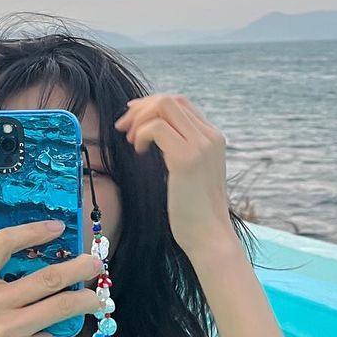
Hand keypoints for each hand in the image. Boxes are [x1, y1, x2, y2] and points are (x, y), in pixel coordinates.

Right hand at [0, 215, 102, 336]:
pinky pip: (50, 336)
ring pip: (61, 305)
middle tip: (97, 261)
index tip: (58, 227)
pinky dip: (54, 334)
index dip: (33, 231)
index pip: (2, 242)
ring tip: (98, 296)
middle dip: (79, 266)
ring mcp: (6, 332)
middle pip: (46, 275)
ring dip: (87, 298)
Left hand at [114, 93, 232, 255]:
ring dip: (139, 119)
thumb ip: (180, 148)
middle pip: (170, 99)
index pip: (180, 103)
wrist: (209, 236)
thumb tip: (151, 133)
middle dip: (141, 108)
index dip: (151, 105)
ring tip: (131, 142)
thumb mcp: (190, 172)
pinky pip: (156, 128)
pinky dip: (141, 134)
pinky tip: (139, 152)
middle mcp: (210, 136)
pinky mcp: (187, 159)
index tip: (132, 119)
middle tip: (123, 128)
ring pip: (163, 106)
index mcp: (213, 138)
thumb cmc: (194, 210)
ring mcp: (201, 145)